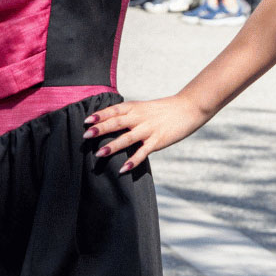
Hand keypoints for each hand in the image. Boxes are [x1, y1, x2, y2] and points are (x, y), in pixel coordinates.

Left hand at [85, 93, 214, 174]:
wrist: (189, 107)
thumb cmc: (165, 109)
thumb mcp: (145, 107)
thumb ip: (130, 114)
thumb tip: (112, 123)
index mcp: (135, 108)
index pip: (114, 110)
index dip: (100, 115)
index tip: (87, 121)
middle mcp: (140, 117)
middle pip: (117, 123)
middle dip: (100, 129)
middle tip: (85, 136)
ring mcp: (149, 129)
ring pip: (128, 138)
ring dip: (112, 146)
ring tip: (99, 154)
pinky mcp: (158, 141)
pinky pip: (143, 152)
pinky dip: (133, 160)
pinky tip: (123, 169)